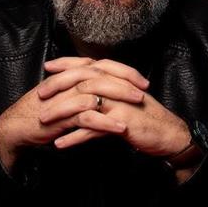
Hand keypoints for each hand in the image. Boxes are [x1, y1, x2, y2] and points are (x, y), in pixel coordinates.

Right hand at [0, 57, 148, 168]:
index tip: (141, 78)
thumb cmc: (39, 111)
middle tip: (145, 88)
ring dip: (120, 97)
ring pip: (97, 91)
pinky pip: (88, 117)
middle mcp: (68, 82)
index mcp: (70, 76)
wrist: (16, 127)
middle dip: (126, 80)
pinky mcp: (62, 117)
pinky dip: (106, 122)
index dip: (122, 70)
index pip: (101, 66)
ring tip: (139, 103)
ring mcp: (65, 98)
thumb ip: (77, 87)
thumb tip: (99, 85)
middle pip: (102, 74)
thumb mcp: (60, 95)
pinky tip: (121, 128)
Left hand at [40, 57, 190, 156]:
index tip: (48, 67)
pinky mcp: (121, 122)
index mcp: (117, 78)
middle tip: (39, 94)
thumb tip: (86, 85)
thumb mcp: (124, 97)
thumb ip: (107, 89)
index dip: (67, 63)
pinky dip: (75, 136)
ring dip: (61, 112)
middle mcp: (117, 86)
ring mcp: (120, 103)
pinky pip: (93, 128)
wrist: (168, 133)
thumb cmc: (145, 116)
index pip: (88, 64)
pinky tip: (60, 143)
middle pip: (82, 79)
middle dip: (58, 85)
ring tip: (43, 121)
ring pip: (84, 102)